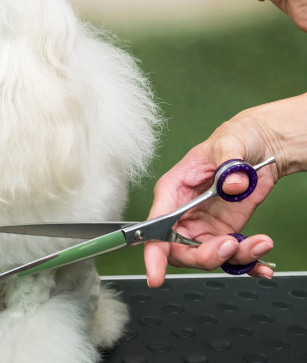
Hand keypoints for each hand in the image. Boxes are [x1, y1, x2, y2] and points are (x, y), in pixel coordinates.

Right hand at [142, 92, 306, 286]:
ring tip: (260, 243)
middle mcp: (184, 212)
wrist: (262, 146)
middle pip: (180, 249)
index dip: (153, 253)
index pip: (155, 225)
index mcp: (173, 190)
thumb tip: (232, 184)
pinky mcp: (225, 231)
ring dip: (234, 258)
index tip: (154, 275)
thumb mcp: (230, 143)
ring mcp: (204, 224)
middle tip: (232, 245)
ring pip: (207, 256)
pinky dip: (247, 264)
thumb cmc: (235, 138)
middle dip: (205, 256)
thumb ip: (229, 162)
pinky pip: (230, 256)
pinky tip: (262, 265)